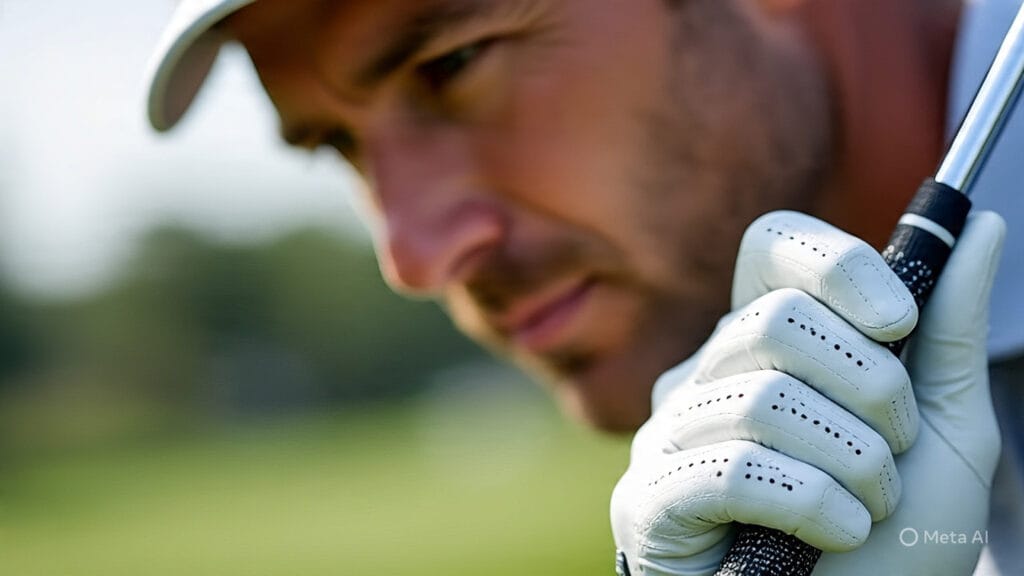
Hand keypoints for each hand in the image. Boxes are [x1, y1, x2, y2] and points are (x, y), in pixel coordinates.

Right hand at [611, 210, 1004, 575]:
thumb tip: (981, 224)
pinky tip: (836, 534)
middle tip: (892, 450)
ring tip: (869, 506)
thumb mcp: (946, 429)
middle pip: (776, 320)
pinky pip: (729, 470)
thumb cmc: (894, 537)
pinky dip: (808, 503)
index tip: (899, 322)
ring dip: (852, 463)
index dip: (838, 266)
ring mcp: (668, 436)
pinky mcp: (648, 500)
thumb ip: (951, 330)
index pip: (772, 246)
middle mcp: (705, 375)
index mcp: (767, 344)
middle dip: (869, 388)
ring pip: (762, 401)